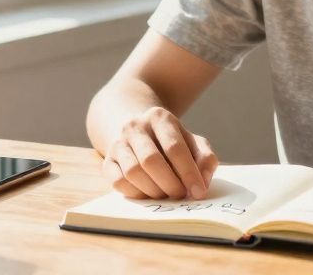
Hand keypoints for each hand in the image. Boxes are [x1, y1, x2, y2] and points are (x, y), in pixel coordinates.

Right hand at [103, 107, 217, 199]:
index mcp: (160, 117)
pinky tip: (149, 194)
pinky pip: (118, 182)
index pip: (174, 147)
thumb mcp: (192, 142)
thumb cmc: (172, 142)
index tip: (199, 191)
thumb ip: (205, 159)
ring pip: (133, 172)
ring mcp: (118, 143)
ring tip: (166, 194)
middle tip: (181, 195)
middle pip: (151, 160)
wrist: (139, 133)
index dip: (188, 172)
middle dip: (170, 184)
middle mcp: (135, 126)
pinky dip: (136, 194)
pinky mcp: (107, 161)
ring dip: (153, 190)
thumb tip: (202, 183)